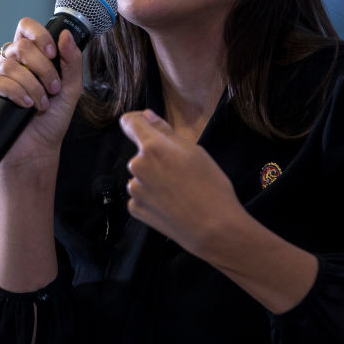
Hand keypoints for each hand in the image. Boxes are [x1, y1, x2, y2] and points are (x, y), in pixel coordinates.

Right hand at [0, 18, 83, 164]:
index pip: (25, 28)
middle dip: (42, 69)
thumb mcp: (70, 89)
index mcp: (27, 58)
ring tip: (40, 104)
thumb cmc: (51, 120)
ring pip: (8, 66)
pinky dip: (13, 92)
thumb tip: (64, 34)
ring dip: (31, 86)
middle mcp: (7, 64)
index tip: (52, 53)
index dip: (38, 35)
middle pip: (20, 47)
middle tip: (52, 89)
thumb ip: (72, 61)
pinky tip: (24, 105)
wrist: (37, 150)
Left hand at [119, 108, 245, 257]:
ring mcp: (134, 189)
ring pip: (141, 175)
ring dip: (154, 178)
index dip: (137, 120)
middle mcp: (136, 166)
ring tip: (179, 191)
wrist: (213, 228)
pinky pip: (140, 196)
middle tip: (181, 171)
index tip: (146, 125)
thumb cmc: (210, 186)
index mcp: (152, 147)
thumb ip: (166, 131)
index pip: (129, 123)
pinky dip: (152, 198)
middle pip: (140, 153)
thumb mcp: (194, 151)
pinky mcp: (134, 209)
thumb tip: (146, 115)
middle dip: (155, 157)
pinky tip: (171, 205)